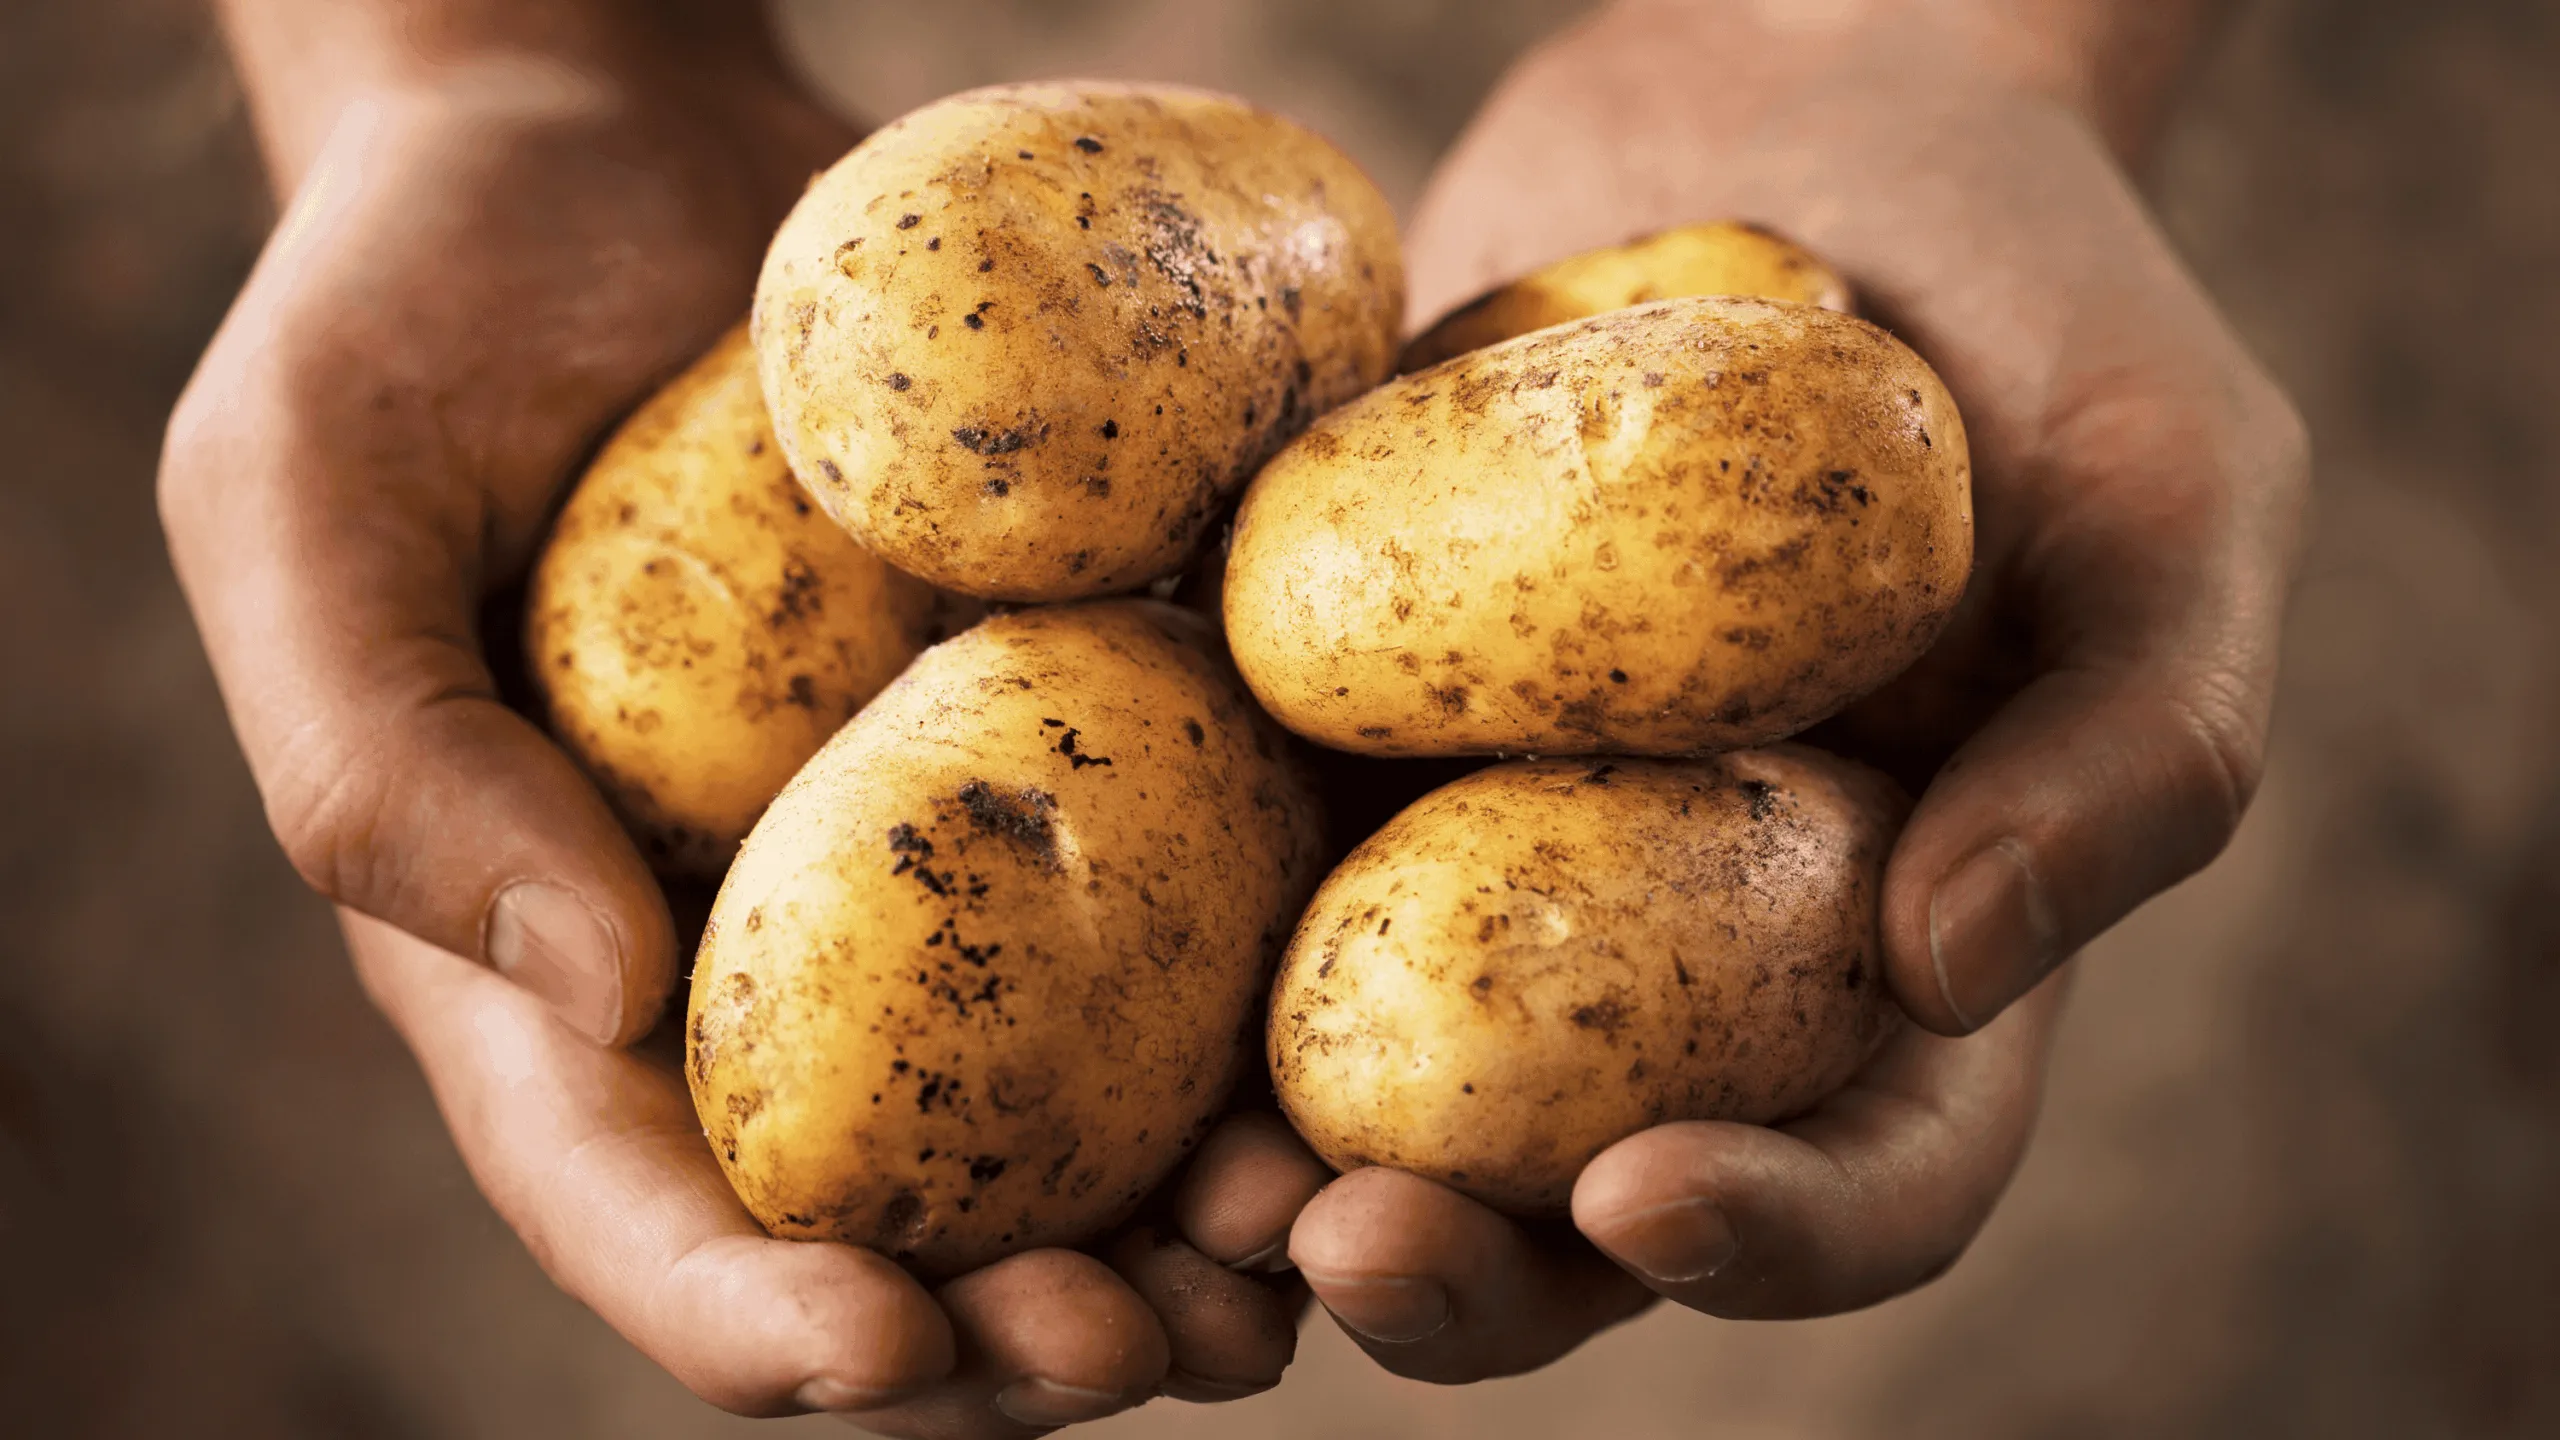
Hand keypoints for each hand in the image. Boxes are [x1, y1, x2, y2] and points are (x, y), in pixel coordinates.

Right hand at [163, 39, 1312, 1428]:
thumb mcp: (302, 502)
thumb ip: (388, 763)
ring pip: (1080, 1119)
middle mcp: (769, 958)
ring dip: (1193, 1224)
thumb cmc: (417, 312)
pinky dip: (1285, 1004)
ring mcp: (942, 867)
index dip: (750, 1316)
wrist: (619, 146)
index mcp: (557, 965)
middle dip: (1017, 1331)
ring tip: (1304, 1253)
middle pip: (897, 1220)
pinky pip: (1196, 905)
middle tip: (1148, 1345)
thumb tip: (594, 995)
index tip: (877, 1349)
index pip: (640, 1205)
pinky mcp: (1081, 745)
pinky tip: (1378, 1046)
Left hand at [1286, 0, 2305, 1377]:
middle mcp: (1689, 945)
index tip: (1642, 1201)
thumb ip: (2136, 739)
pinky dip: (1158, 953)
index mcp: (1906, 943)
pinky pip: (1238, 870)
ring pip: (1379, 1090)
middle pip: (1580, 1205)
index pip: (1873, 1170)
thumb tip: (1954, 968)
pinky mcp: (1340, 735)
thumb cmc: (2036, 302)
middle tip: (1337, 1248)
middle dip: (1467, 1270)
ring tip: (1184, 1190)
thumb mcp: (2173, 490)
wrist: (1797, 116)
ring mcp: (1493, 852)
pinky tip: (1067, 953)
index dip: (1775, 1236)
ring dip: (1277, 1180)